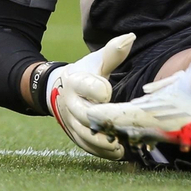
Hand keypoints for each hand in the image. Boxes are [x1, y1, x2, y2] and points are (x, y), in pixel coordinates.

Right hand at [47, 33, 134, 159]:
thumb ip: (113, 52)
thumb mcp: (95, 61)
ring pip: (84, 134)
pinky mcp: (74, 134)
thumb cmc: (85, 73)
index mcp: (77, 82)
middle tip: (122, 126)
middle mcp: (71, 103)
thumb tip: (131, 37)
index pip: (87, 87)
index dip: (99, 90)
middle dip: (103, 121)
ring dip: (102, 142)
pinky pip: (85, 145)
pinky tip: (116, 152)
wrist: (59, 89)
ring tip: (121, 147)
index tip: (108, 92)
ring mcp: (71, 121)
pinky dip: (100, 150)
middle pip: (86, 114)